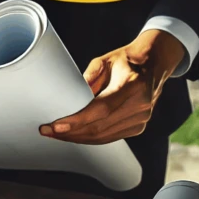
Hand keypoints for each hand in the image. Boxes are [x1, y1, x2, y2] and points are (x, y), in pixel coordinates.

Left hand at [40, 29, 186, 144]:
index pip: (102, 108)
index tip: (56, 126)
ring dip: (77, 138)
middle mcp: (140, 104)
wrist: (152, 65)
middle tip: (47, 131)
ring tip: (55, 134)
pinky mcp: (138, 127)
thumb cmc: (124, 61)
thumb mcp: (104, 61)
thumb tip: (68, 98)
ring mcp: (142, 118)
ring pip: (103, 137)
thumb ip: (87, 78)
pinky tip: (74, 135)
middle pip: (100, 127)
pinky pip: (110, 138)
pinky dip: (90, 138)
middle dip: (70, 132)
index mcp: (133, 84)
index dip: (77, 120)